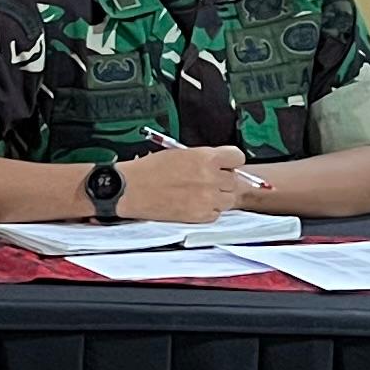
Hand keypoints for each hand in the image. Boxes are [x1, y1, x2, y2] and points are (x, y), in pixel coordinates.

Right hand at [118, 144, 250, 222]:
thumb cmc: (150, 170)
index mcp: (206, 158)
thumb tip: (220, 165)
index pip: (238, 158)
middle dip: (222, 181)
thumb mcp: (180, 153)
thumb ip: (204, 159)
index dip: (231, 163)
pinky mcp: (200, 215)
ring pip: (228, 200)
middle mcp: (211, 178)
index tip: (225, 166)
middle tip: (206, 181)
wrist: (131, 189)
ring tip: (198, 194)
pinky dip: (208, 211)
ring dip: (218, 197)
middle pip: (234, 181)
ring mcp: (207, 198)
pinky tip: (192, 204)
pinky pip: (216, 214)